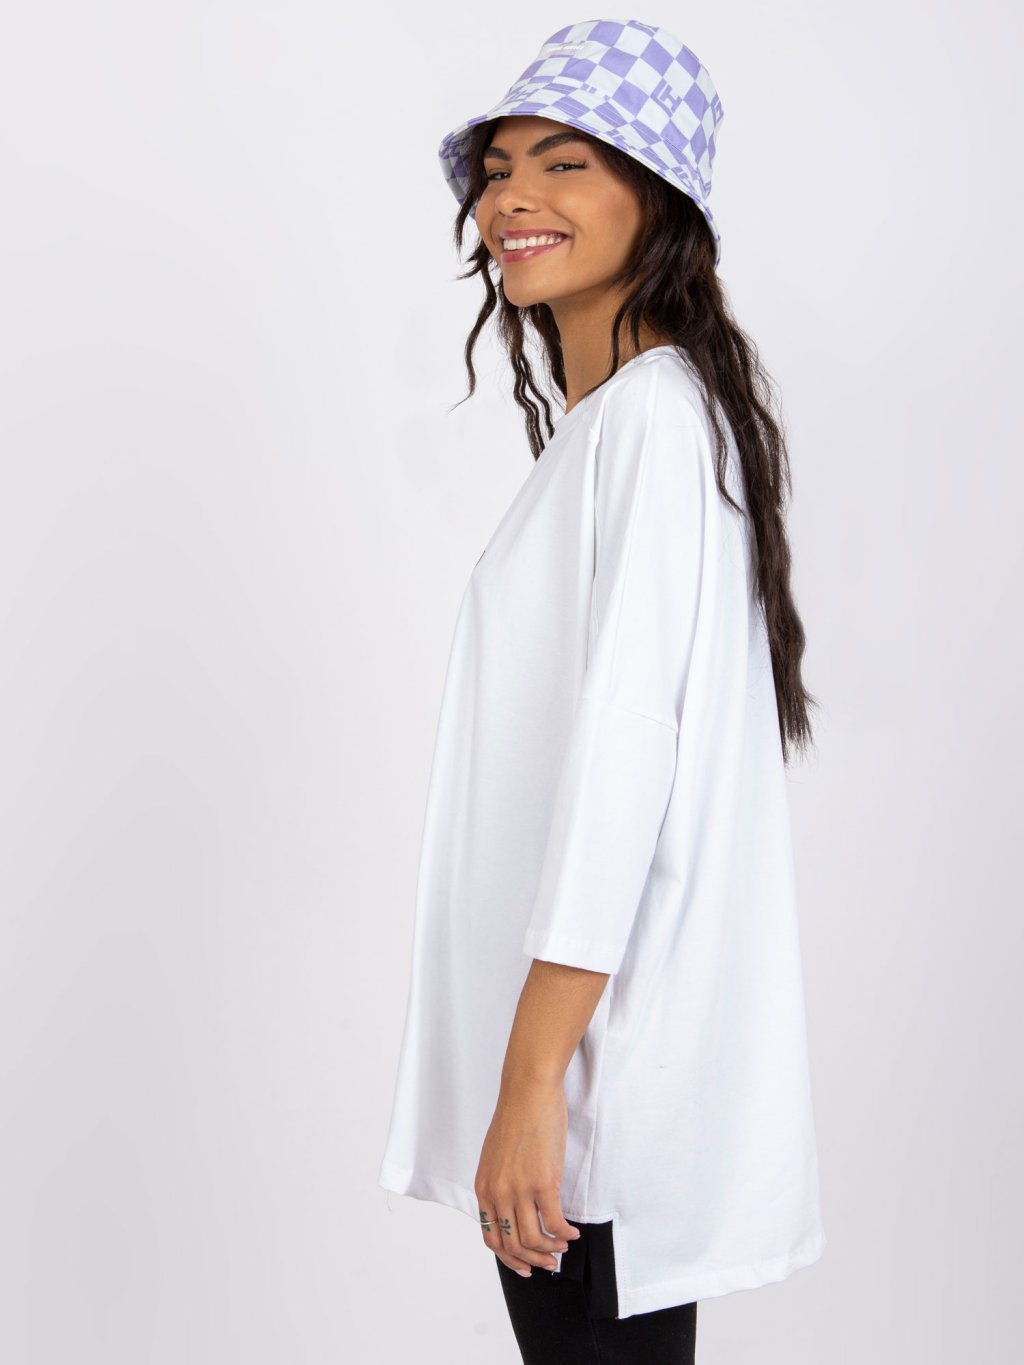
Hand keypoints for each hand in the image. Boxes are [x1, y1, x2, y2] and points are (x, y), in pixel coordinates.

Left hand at [474, 1078, 582, 1274]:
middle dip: (533, 1260)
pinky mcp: (543, 1181)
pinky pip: (554, 1222)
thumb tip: (515, 1207)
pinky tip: (572, 1232)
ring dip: (550, 1251)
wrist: (528, 1091)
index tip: (525, 1265)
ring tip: (563, 1247)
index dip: (509, 1258)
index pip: (491, 1237)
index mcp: (484, 1187)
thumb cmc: (516, 1117)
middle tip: (549, 1263)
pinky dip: (565, 1234)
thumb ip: (501, 1183)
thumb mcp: (496, 1156)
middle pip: (512, 1245)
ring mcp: (520, 1189)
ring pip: (533, 1240)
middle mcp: (498, 1192)